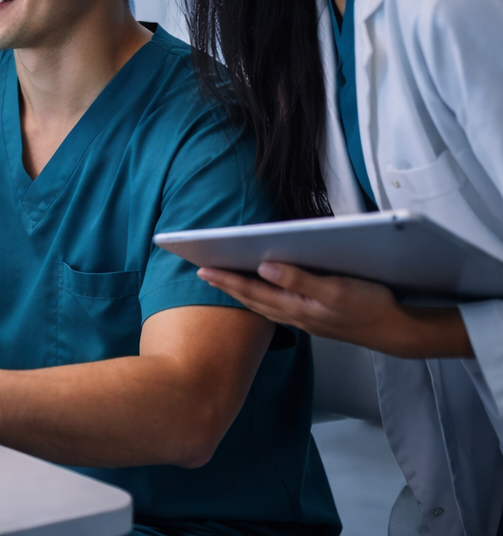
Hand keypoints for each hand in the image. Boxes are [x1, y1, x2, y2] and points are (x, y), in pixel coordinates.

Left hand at [198, 263, 471, 358]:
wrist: (397, 331)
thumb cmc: (370, 305)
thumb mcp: (337, 288)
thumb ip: (300, 279)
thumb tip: (264, 266)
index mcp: (296, 306)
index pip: (252, 290)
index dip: (226, 279)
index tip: (201, 268)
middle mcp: (295, 315)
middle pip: (252, 298)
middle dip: (226, 285)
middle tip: (201, 271)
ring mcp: (304, 319)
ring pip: (263, 305)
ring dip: (241, 292)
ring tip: (223, 279)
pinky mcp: (314, 318)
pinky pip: (277, 308)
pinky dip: (261, 298)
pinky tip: (260, 292)